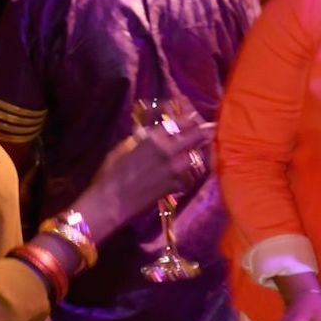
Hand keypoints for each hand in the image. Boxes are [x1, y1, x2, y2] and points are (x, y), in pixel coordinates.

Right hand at [69, 112, 213, 237]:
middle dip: (204, 131)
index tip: (193, 118)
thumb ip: (142, 138)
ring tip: (200, 149)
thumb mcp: (124, 148)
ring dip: (199, 151)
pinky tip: (188, 170)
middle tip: (209, 129)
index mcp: (154, 138)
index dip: (189, 120)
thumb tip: (150, 130)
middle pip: (197, 136)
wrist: (112, 202)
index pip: (180, 122)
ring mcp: (177, 169)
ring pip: (198, 155)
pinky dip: (192, 171)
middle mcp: (170, 151)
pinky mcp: (179, 185)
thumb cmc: (111, 173)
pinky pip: (192, 174)